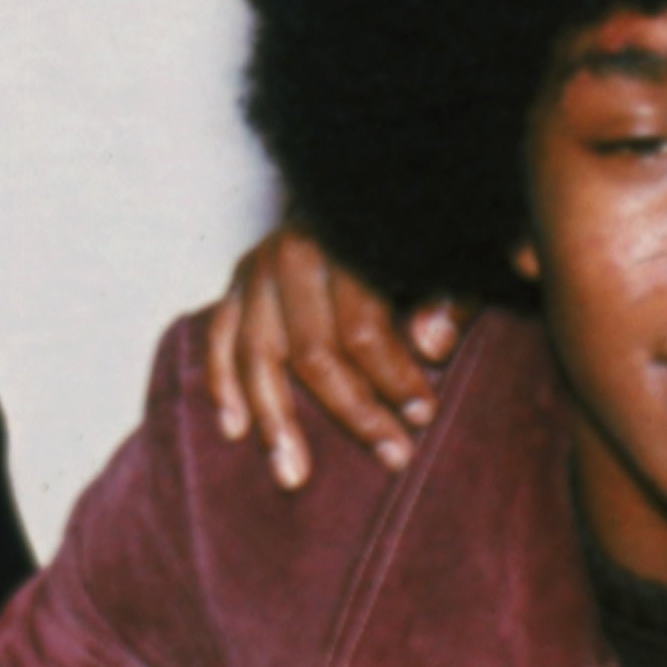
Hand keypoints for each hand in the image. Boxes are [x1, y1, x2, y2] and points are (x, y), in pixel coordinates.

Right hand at [203, 225, 458, 491]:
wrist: (359, 193)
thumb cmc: (405, 238)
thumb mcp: (441, 258)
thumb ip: (446, 298)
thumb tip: (432, 348)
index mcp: (347, 243)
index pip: (363, 329)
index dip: (395, 378)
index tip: (423, 416)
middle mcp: (294, 254)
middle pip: (313, 351)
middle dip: (354, 411)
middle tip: (391, 456)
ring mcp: (259, 268)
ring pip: (259, 355)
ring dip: (276, 420)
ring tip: (293, 473)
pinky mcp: (237, 282)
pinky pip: (220, 339)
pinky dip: (223, 385)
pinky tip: (235, 430)